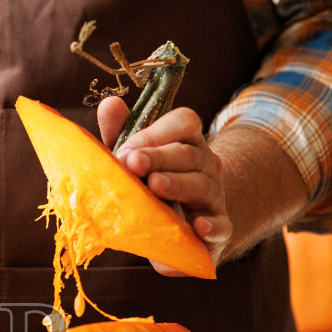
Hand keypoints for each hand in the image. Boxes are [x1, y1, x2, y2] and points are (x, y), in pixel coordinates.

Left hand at [97, 95, 231, 268]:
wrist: (179, 227)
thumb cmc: (150, 185)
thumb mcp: (132, 157)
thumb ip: (121, 133)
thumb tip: (110, 103)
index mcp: (187, 142)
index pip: (184, 122)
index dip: (156, 133)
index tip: (126, 150)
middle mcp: (206, 164)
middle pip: (190, 154)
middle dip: (159, 157)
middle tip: (133, 164)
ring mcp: (214, 196)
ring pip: (202, 185)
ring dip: (177, 184)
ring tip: (154, 186)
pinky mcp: (218, 228)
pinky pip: (222, 225)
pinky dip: (212, 226)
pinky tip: (198, 227)